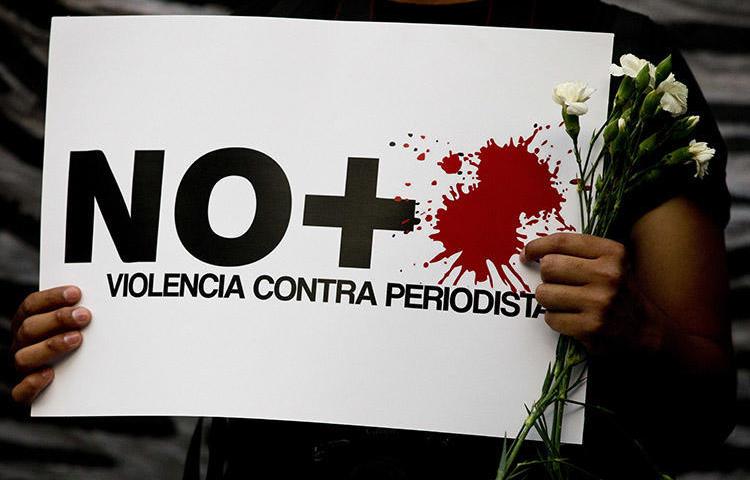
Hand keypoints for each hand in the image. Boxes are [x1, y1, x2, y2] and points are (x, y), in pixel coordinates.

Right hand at [10, 286, 90, 403]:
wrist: (71, 387)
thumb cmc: (76, 344)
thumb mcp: (75, 326)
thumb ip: (79, 314)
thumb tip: (103, 302)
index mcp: (28, 323)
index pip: (32, 305)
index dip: (52, 297)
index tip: (76, 293)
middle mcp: (22, 344)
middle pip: (29, 328)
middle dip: (57, 319)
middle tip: (84, 316)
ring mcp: (23, 368)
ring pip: (24, 357)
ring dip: (50, 346)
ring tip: (77, 339)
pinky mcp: (25, 392)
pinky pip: (20, 391)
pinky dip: (32, 383)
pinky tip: (50, 374)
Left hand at [522, 233, 632, 351]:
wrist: (646, 330)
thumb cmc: (619, 291)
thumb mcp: (610, 263)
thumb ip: (578, 252)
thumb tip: (531, 251)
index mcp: (612, 253)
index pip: (562, 242)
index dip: (537, 246)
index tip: (527, 253)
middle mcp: (607, 275)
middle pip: (549, 267)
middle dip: (547, 277)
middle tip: (559, 284)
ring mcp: (599, 303)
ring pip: (544, 294)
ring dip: (549, 300)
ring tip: (566, 303)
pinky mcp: (591, 328)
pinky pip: (551, 318)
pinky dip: (556, 319)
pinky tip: (573, 319)